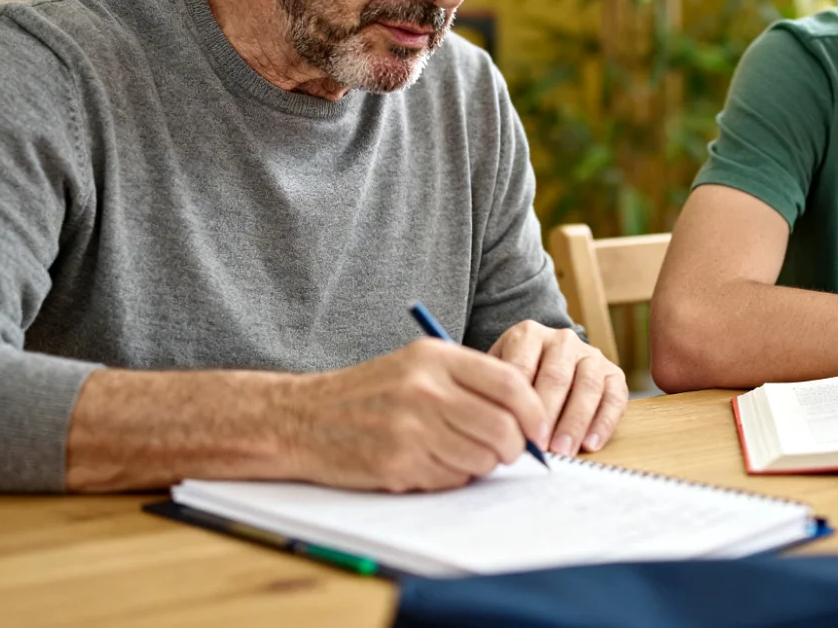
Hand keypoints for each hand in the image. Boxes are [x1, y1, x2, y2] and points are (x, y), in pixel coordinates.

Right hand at [283, 338, 548, 491]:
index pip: (509, 383)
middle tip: (507, 450)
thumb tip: (525, 413)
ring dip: (482, 464)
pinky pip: (452, 478)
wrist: (301, 418)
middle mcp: (425, 390)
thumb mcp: (416, 365)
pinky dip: (453, 477)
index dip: (533, 410)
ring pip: (481, 457)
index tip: (537, 426)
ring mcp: (411, 428)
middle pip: (502, 427)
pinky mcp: (398, 464)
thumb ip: (468, 381)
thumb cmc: (367, 393)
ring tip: (460, 453)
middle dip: (513, 446)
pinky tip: (430, 463)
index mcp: (434, 358)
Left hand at [489, 320, 627, 455]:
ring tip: (563, 451)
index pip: (522, 367)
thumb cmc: (517, 379)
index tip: (515, 433)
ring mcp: (592, 356)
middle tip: (540, 447)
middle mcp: (563, 340)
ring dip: (575, 423)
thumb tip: (499, 429)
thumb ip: (497, 394)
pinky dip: (604, 424)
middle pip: (557, 377)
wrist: (547, 366)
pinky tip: (590, 445)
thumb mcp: (498, 376)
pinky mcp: (614, 374)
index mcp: (529, 334)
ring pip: (588, 387)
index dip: (519, 403)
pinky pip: (614, 399)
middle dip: (548, 416)